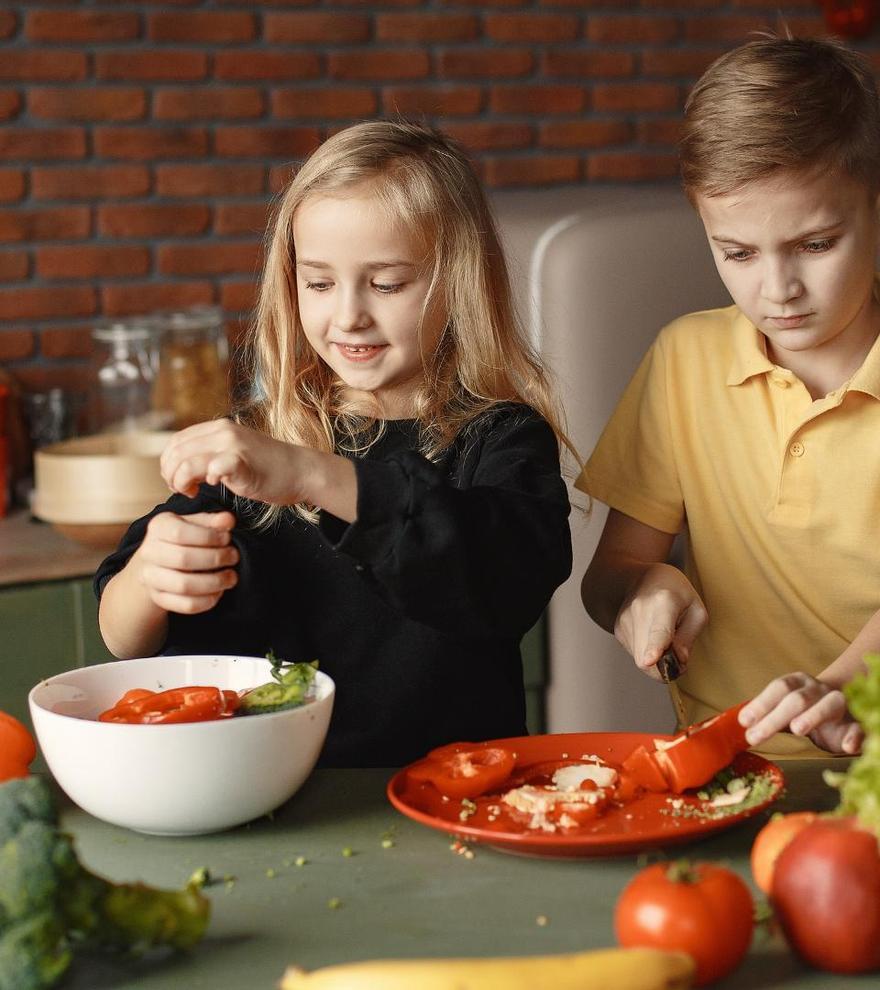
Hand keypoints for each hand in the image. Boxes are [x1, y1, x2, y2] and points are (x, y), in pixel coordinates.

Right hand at [134, 510, 238, 614]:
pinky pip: (186, 605)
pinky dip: (207, 600)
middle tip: (234, 557)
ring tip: (231, 576)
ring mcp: (151, 577)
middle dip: (216, 559)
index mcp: (158, 527)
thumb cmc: (183, 538)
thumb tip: (227, 520)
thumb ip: (212, 521)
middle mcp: (149, 552)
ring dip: (214, 582)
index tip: (227, 539)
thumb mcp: (195, 523)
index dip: (209, 537)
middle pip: (183, 559)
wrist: (159, 561)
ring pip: (184, 585)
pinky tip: (219, 591)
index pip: (180, 533)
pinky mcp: (159, 598)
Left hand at [161, 419, 306, 504]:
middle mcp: (222, 431)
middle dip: (170, 475)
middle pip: (176, 452)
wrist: (301, 471)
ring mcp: (232, 445)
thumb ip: (211, 453)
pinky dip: (204, 480)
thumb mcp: (234, 452)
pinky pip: (210, 468)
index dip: (168, 463)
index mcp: (218, 427)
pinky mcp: (240, 461)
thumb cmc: (269, 468)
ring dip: (181, 481)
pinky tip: (212, 486)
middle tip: (181, 489)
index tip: (176, 480)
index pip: (176, 441)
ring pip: (186, 461)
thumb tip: (182, 465)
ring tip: (191, 491)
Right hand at [613, 563, 707, 680]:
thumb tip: (679, 661)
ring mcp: (625, 620)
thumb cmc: (675, 592)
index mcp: (664, 601)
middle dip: (665, 668)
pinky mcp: (618, 630)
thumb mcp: (696, 609)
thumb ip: (689, 637)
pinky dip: (648, 653)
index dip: (655, 647)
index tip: (651, 659)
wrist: (644, 578)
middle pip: (646, 655)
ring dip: (657, 661)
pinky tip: (653, 636)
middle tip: (680, 661)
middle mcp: (639, 610)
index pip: (659, 630)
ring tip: (666, 640)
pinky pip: (636, 655)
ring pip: (641, 660)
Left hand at [739, 672, 863, 754]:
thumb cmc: (806, 710)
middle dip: (774, 717)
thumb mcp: (785, 709)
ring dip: (812, 716)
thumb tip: (738, 724)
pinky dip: (854, 736)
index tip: (744, 721)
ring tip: (797, 729)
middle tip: (755, 736)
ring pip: (829, 705)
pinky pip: (859, 727)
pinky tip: (846, 746)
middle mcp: (818, 690)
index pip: (778, 688)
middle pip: (797, 699)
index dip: (761, 703)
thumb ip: (766, 714)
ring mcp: (840, 704)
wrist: (844, 707)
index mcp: (798, 683)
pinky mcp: (857, 723)